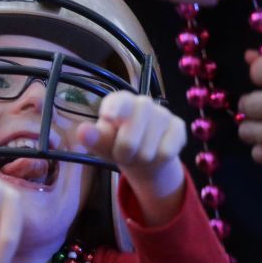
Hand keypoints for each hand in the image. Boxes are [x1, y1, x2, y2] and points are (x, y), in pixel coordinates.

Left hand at [77, 91, 186, 225]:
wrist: (145, 156)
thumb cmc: (118, 144)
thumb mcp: (103, 144)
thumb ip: (93, 138)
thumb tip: (82, 131)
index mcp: (120, 101)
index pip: (119, 102)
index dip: (114, 109)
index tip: (108, 117)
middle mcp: (143, 103)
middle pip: (130, 139)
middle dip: (124, 154)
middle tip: (122, 155)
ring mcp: (163, 113)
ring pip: (148, 151)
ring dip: (141, 160)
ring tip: (139, 155)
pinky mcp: (178, 127)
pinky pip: (166, 152)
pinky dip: (158, 161)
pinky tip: (156, 154)